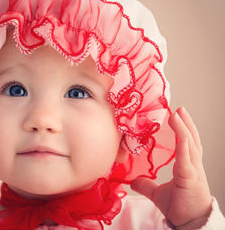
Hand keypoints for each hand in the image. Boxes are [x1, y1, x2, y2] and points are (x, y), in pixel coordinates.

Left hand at [131, 107, 211, 228]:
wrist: (189, 223)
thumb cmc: (180, 207)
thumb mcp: (158, 193)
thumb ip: (146, 185)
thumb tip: (133, 181)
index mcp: (187, 167)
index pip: (186, 144)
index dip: (183, 129)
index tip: (177, 115)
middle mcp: (192, 166)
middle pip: (191, 140)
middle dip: (186, 123)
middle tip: (180, 108)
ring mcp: (193, 171)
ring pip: (190, 145)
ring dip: (184, 128)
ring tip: (179, 114)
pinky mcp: (190, 179)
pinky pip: (187, 160)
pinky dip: (184, 146)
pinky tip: (182, 136)